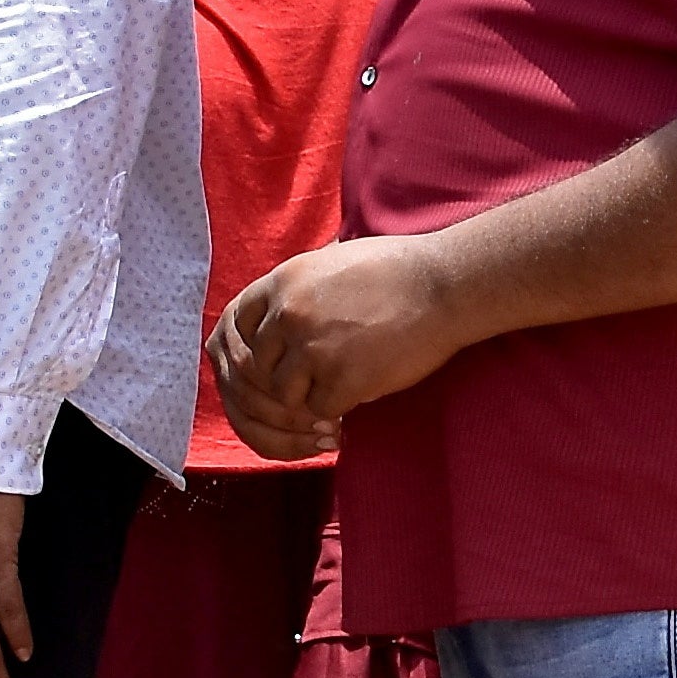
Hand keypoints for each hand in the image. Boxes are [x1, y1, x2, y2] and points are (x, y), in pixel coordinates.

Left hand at [216, 237, 470, 462]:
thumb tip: (268, 328)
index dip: (242, 358)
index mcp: (282, 282)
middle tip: (306, 398)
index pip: (231, 329)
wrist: (445, 286)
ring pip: (284, 396)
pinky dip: (337, 412)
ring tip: (338, 395)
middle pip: (255, 370)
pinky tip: (357, 401)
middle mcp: (288, 313)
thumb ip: (293, 292)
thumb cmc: (397, 273)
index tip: (264, 372)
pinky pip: (320, 410)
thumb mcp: (328, 264)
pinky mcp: (341, 376)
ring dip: (308, 402)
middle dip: (279, 389)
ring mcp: (312, 346)